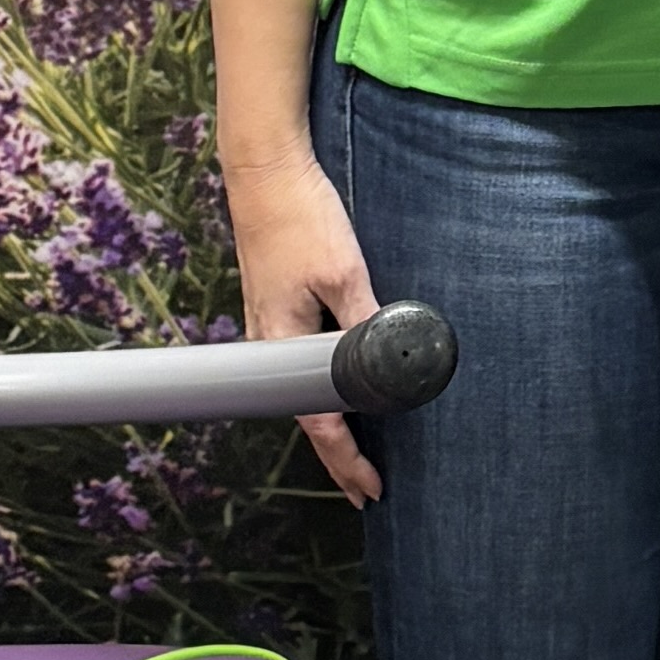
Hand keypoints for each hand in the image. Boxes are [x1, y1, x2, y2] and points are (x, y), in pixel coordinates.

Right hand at [225, 148, 388, 505]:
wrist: (264, 170)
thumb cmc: (300, 217)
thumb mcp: (344, 271)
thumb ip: (367, 321)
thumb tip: (394, 359)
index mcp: (281, 342)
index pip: (316, 422)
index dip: (346, 461)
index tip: (370, 490)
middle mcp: (268, 341)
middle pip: (303, 416)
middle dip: (336, 455)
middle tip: (364, 486)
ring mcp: (267, 324)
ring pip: (297, 392)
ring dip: (326, 423)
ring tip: (354, 452)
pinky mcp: (274, 305)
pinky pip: (295, 363)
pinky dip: (316, 389)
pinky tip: (334, 388)